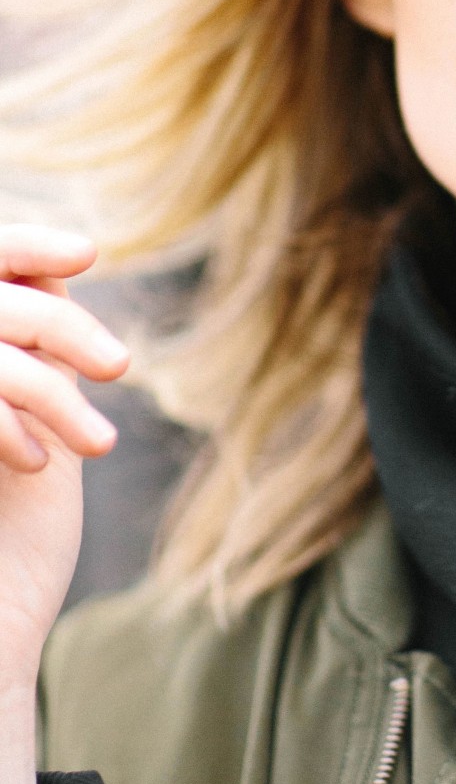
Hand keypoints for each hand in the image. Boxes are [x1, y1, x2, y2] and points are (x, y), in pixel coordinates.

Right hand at [0, 225, 127, 783]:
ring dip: (48, 389)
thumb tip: (61, 268)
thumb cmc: (11, 538)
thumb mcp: (33, 425)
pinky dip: (6, 420)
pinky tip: (39, 463)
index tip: (87, 252)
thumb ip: (32, 348)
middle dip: (58, 324)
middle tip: (118, 367)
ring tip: (98, 443)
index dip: (21, 244)